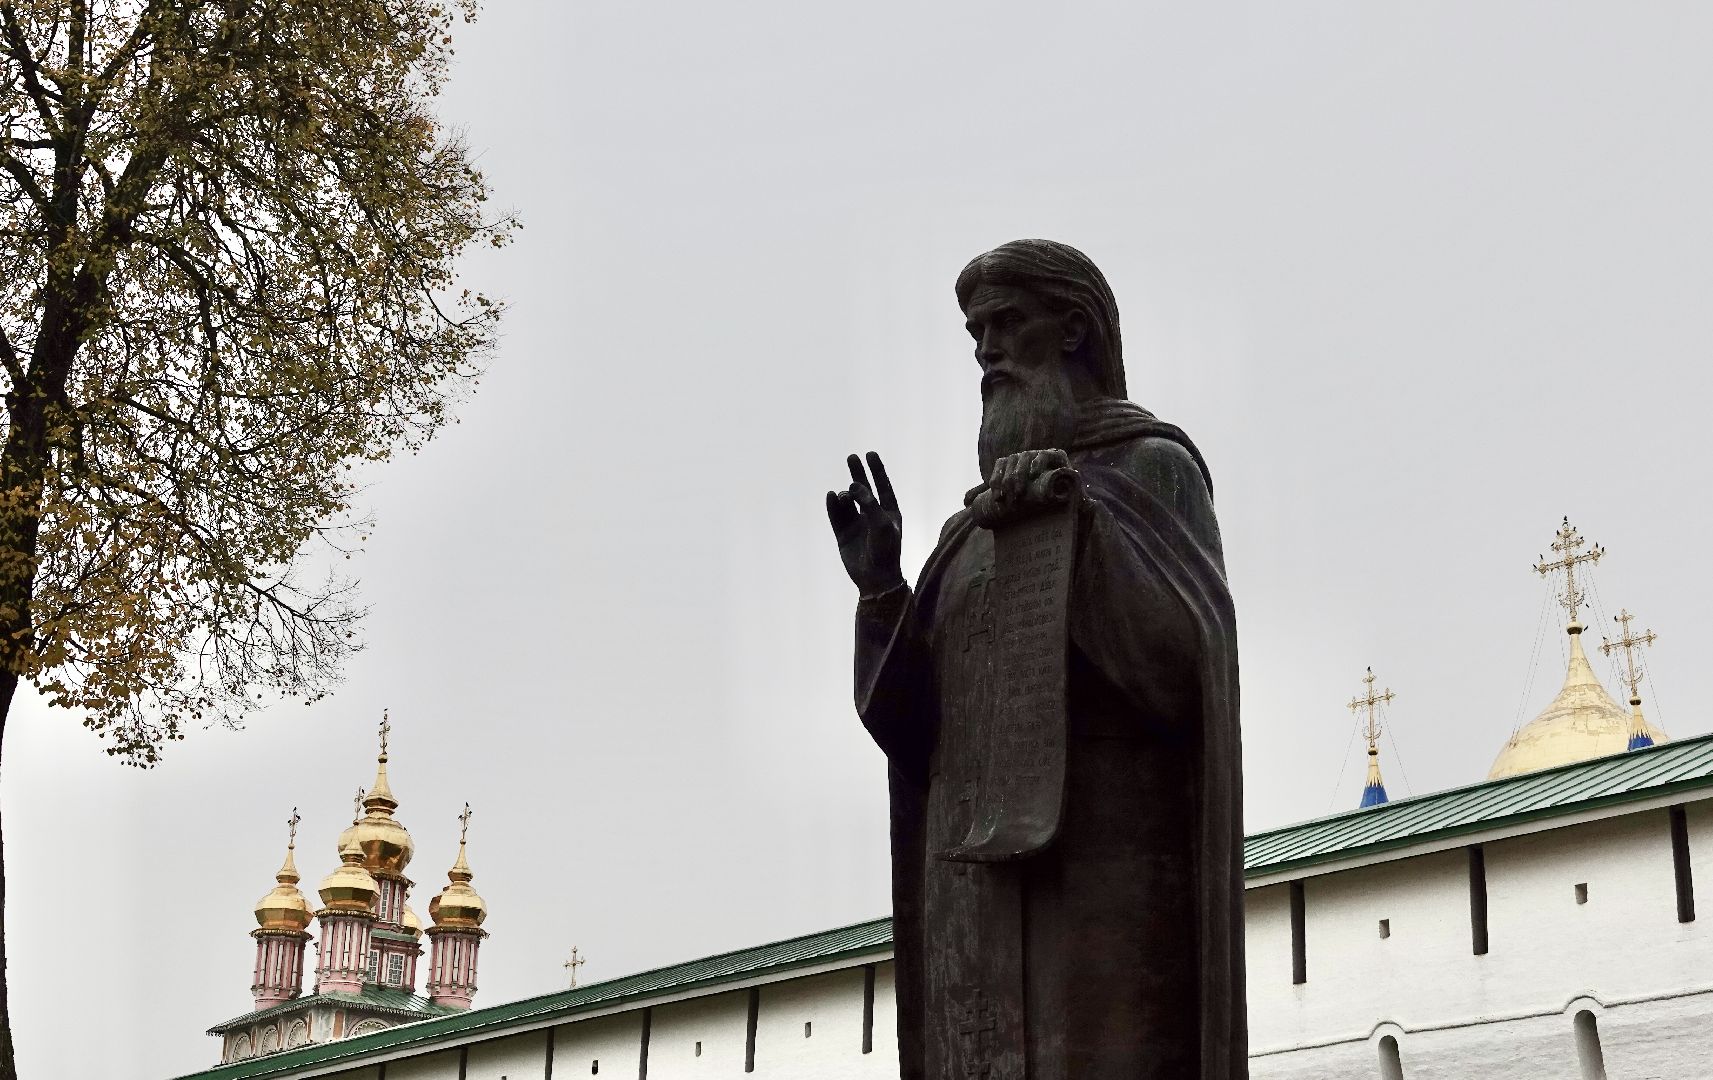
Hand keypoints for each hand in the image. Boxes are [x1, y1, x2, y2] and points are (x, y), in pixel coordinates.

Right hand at [826, 451, 904, 596]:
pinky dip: (833, 505)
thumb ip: (869, 503)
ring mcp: (857, 525)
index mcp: (889, 512)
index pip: (883, 486)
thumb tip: (855, 486)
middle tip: (852, 457)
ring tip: (845, 495)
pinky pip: (836, 515)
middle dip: (858, 473)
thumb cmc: (886, 550)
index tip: (870, 453)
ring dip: (845, 495)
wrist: (875, 578)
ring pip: (848, 502)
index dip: (877, 470)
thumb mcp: (882, 524)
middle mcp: (872, 516)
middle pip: (864, 490)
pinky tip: (832, 495)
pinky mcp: (843, 534)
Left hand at [970, 449, 1075, 527]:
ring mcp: (1041, 454)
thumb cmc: (1033, 497)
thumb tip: (965, 501)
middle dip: (1008, 482)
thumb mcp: (1009, 495)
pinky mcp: (1058, 457)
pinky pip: (1047, 454)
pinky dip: (1039, 462)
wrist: (1062, 500)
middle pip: (1012, 462)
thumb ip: (987, 495)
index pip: (1000, 465)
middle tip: (1009, 501)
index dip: (996, 481)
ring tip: (1019, 493)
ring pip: (1026, 458)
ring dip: (1020, 475)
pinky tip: (1034, 473)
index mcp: (1013, 462)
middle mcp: (1025, 456)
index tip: (997, 498)